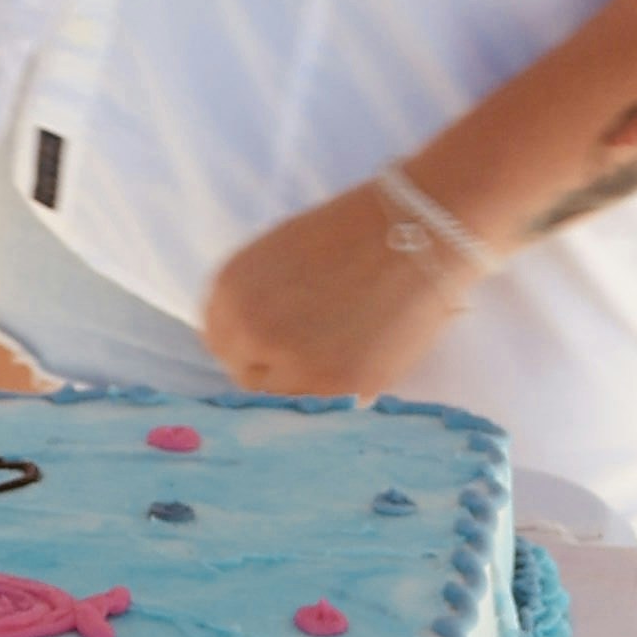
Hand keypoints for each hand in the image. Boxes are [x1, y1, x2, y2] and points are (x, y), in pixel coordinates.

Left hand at [202, 184, 475, 401]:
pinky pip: (322, 407)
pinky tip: (356, 362)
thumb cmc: (352, 235)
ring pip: (281, 399)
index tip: (274, 346)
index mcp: (228, 291)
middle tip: (312, 353)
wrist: (416, 229)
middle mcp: (250, 331)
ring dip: (303, 385)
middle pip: (245, 376)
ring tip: (338, 355)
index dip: (249, 347)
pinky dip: (334, 394)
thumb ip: (253, 302)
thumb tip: (249, 347)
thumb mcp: (277, 258)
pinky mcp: (339, 385)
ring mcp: (293, 362)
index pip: (220, 344)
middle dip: (273, 369)